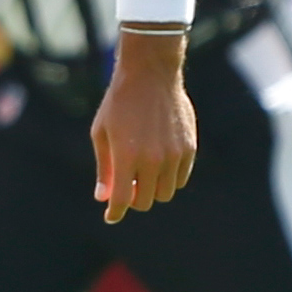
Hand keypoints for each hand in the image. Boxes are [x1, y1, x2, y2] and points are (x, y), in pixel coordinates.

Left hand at [92, 31, 196, 223]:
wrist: (150, 75)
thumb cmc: (119, 103)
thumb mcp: (102, 133)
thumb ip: (104, 168)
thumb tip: (103, 197)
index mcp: (127, 156)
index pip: (122, 199)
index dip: (115, 212)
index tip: (111, 216)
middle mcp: (153, 159)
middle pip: (146, 201)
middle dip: (133, 200)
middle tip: (126, 189)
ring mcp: (174, 155)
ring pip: (165, 193)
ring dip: (152, 190)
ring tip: (142, 175)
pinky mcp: (189, 148)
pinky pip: (180, 179)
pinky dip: (169, 179)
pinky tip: (158, 166)